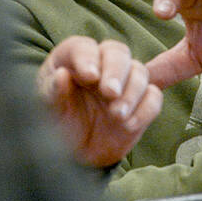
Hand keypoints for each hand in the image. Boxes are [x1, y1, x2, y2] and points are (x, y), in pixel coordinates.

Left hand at [38, 36, 162, 167]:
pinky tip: (128, 125)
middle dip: (116, 71)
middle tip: (110, 93)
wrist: (76, 153)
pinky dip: (145, 110)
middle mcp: (101, 64)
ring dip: (131, 92)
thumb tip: (62, 75)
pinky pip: (153, 97)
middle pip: (117, 52)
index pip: (83, 47)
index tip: (89, 76)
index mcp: (73, 59)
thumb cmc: (58, 123)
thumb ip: (53, 92)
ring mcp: (124, 82)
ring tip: (116, 115)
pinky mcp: (141, 101)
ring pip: (139, 71)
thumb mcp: (48, 110)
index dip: (87, 58)